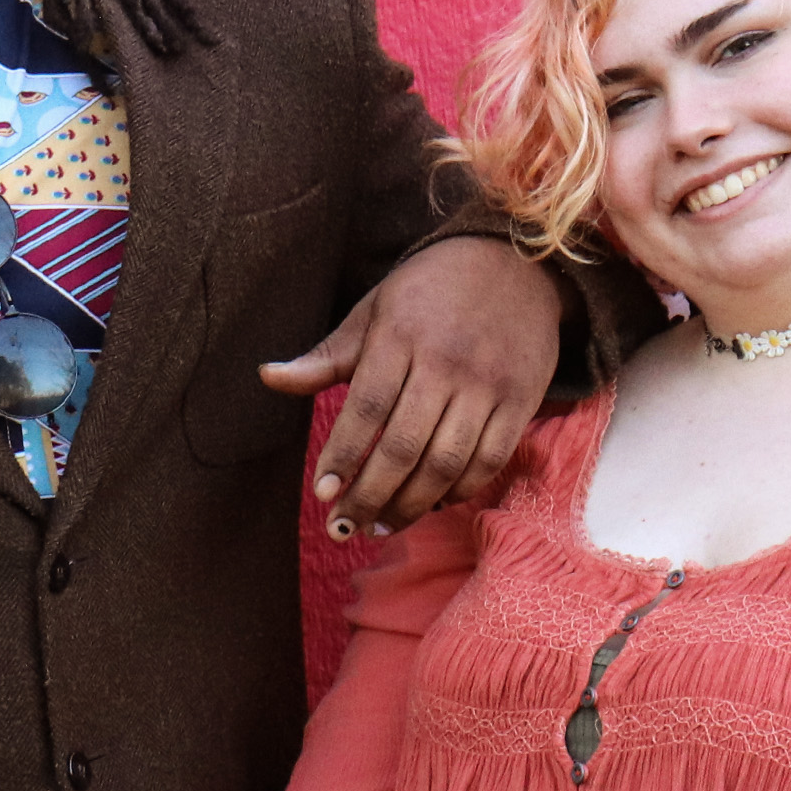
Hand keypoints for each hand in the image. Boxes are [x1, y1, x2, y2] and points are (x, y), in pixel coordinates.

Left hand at [263, 238, 562, 538]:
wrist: (517, 262)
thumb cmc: (432, 290)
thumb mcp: (375, 311)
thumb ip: (327, 356)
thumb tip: (268, 377)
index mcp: (402, 336)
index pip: (366, 408)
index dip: (342, 456)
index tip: (321, 493)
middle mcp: (446, 362)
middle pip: (404, 447)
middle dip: (369, 496)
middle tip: (341, 528)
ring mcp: (488, 384)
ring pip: (446, 463)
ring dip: (410, 506)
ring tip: (379, 527)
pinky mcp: (522, 400)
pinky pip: (488, 460)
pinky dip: (458, 491)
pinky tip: (430, 504)